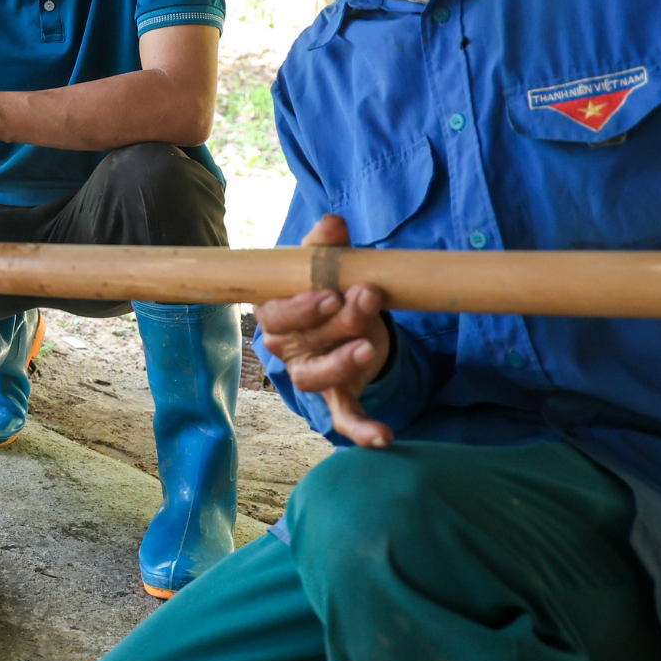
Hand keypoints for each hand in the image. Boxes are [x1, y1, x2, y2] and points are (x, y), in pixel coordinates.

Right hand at [254, 214, 393, 448]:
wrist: (349, 322)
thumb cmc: (329, 289)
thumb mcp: (325, 266)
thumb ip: (325, 246)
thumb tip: (333, 223)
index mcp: (277, 314)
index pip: (276, 314)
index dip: (300, 308)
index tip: (331, 294)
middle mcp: (289, 349)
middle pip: (304, 341)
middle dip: (336, 323)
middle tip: (367, 298)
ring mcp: (313, 375)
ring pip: (317, 377)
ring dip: (341, 364)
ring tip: (367, 347)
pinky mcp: (339, 397)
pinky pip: (345, 417)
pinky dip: (362, 430)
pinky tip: (384, 436)